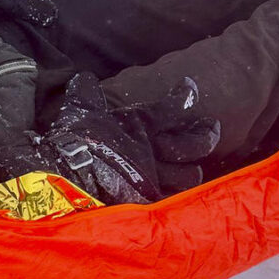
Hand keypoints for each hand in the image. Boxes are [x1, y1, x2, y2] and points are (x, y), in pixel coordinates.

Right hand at [44, 73, 219, 202]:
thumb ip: (87, 93)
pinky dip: (176, 194)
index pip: (171, 107)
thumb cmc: (75, 142)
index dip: (184, 95)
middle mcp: (154, 150)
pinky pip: (172, 199)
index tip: (190, 87)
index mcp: (140, 125)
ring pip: (189, 175)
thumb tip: (85, 77)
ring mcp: (154, 178)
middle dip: (207, 135)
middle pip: (194, 144)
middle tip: (212, 128)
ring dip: (193, 170)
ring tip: (193, 165)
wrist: (66, 179)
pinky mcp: (147, 202)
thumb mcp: (79, 110)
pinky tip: (176, 191)